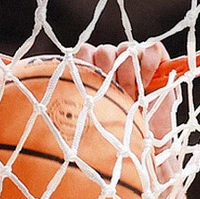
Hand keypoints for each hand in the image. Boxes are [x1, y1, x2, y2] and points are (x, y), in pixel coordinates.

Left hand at [74, 41, 179, 181]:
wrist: (150, 149)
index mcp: (94, 76)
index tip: (89, 89)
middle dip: (106, 71)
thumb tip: (42, 113)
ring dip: (127, 70)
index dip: (84, 66)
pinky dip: (147, 63)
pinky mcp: (157, 61)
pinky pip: (151, 49)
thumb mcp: (92, 129)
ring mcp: (135, 62)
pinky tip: (147, 84)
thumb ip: (75, 114)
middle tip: (112, 93)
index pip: (83, 54)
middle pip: (103, 51)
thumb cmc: (118, 141)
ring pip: (125, 49)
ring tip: (131, 95)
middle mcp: (113, 66)